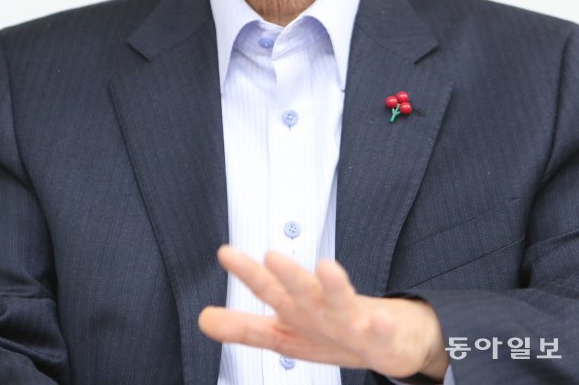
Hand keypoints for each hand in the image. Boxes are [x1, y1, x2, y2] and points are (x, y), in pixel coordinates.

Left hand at [198, 246, 447, 380]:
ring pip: (342, 301)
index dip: (246, 273)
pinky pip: (381, 330)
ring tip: (327, 267)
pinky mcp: (380, 334)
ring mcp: (351, 318)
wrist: (386, 337)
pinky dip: (381, 323)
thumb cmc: (329, 331)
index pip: (266, 288)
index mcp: (296, 308)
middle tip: (271, 256)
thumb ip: (244, 327)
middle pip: (302, 289)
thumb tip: (203, 319)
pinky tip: (380, 317)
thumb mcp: (283, 333)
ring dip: (334, 285)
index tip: (225, 252)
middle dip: (288, 274)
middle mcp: (320, 306)